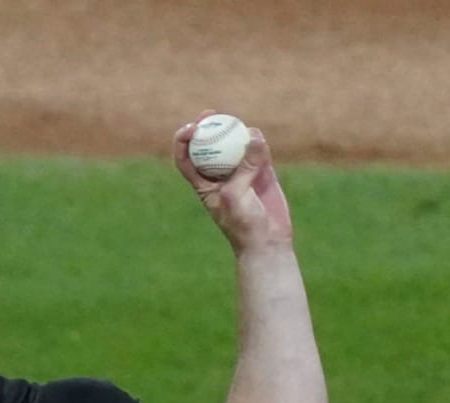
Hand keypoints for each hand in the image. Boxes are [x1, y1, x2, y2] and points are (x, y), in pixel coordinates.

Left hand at [173, 111, 293, 251]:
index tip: (191, 128)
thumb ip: (244, 167)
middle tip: (211, 113)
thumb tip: (253, 134)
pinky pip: (257, 149)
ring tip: (240, 127)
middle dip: (207, 126)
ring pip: (234, 143)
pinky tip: (258, 138)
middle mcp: (219, 175)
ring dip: (235, 132)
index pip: (185, 158)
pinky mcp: (261, 171)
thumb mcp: (236, 196)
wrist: (267, 241)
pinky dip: (257, 141)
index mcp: (203, 184)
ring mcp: (240, 172)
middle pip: (208, 144)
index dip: (183, 140)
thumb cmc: (243, 225)